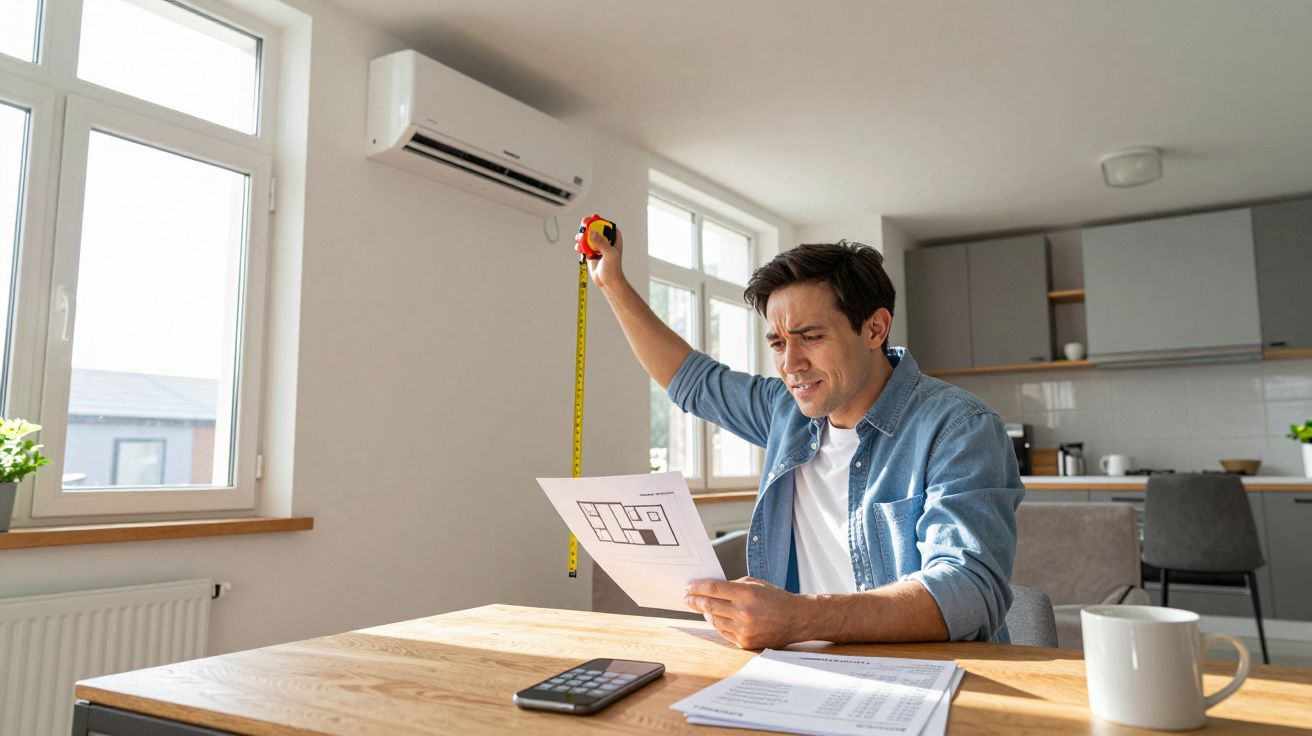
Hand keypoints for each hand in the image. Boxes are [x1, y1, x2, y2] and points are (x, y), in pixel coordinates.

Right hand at [575, 218, 624, 290]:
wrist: (607, 281)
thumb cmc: (613, 268)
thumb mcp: (609, 254)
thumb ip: (602, 243)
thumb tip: (592, 233)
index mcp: (614, 238)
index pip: (606, 225)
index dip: (598, 221)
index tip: (590, 220)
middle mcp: (606, 240)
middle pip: (594, 229)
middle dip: (587, 228)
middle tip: (582, 230)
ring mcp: (597, 246)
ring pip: (587, 236)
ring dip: (581, 237)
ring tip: (579, 240)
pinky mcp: (590, 252)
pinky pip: (583, 245)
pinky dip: (579, 245)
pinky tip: (578, 249)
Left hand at [685, 577, 809, 648]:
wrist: (796, 619)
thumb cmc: (775, 598)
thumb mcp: (754, 584)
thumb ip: (732, 586)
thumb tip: (710, 590)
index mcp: (746, 594)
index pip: (713, 589)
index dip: (697, 587)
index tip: (689, 587)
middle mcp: (744, 613)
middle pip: (709, 606)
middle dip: (695, 601)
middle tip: (687, 597)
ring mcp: (744, 630)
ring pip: (714, 620)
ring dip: (705, 613)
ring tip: (700, 606)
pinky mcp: (745, 643)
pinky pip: (723, 632)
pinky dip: (717, 624)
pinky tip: (714, 617)